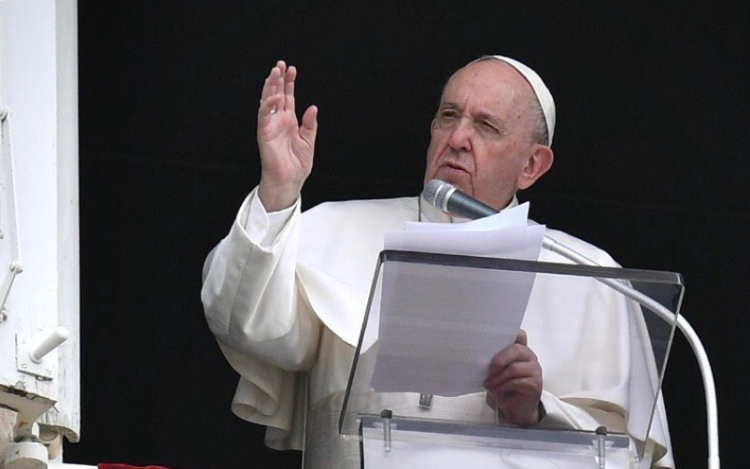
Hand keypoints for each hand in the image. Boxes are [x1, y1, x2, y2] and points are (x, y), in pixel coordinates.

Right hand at [257, 60, 318, 210]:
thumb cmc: (296, 164)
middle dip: (278, 79)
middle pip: (277, 94)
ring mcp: (271, 126)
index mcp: (289, 121)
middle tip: (280, 64)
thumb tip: (313, 107)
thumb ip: (310, 124)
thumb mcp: (308, 141)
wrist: (289, 181)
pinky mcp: (265, 133)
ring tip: (274, 72)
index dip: (289, 83)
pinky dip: (268, 105)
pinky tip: (274, 96)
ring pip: (268, 101)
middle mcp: (279, 121)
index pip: (288, 97)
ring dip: (270, 87)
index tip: (292, 69)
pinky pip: (264, 116)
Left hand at [484, 329, 542, 425]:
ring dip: (498, 377)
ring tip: (489, 384)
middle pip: (516, 349)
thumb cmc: (504, 387)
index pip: (520, 335)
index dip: (512, 333)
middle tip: (489, 370)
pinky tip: (497, 390)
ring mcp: (535, 370)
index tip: (498, 336)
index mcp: (520, 350)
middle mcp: (530, 357)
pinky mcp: (535, 385)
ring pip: (514, 368)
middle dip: (499, 359)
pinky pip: (516, 382)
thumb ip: (495, 361)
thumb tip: (482, 355)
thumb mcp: (496, 371)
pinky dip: (503, 386)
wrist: (515, 409)